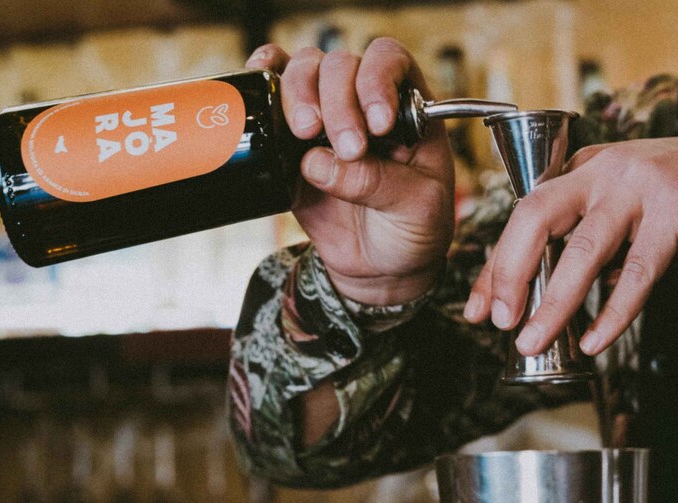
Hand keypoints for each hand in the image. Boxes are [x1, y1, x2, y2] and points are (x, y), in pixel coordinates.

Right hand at [246, 39, 454, 305]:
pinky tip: (260, 76)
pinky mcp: (291, 142)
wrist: (379, 266)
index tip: (378, 125)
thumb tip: (315, 162)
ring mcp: (326, 117)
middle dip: (338, 102)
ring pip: (304, 72)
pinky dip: (263, 77)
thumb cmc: (411, 229)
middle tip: (348, 148)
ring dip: (300, 94)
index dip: (378, 81)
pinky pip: (271, 92)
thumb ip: (376, 182)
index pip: (390, 62)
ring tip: (305, 134)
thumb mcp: (417, 209)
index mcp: (407, 108)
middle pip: (341, 66)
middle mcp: (364, 101)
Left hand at [463, 134, 677, 355]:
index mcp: (582, 169)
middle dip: (509, 273)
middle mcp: (603, 172)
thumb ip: (586, 243)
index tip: (478, 308)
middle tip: (499, 321)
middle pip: (535, 218)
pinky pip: (638, 272)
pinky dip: (613, 311)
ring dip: (553, 303)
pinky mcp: (677, 211)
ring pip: (582, 250)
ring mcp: (639, 188)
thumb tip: (542, 295)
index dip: (495, 266)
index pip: (522, 217)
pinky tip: (594, 340)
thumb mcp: (623, 211)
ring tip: (533, 340)